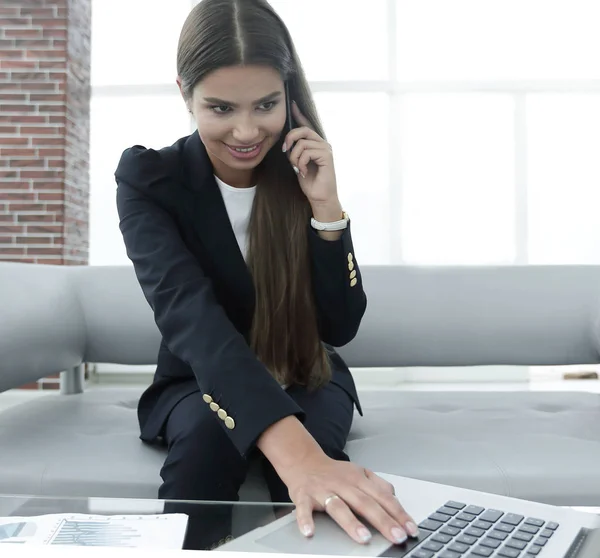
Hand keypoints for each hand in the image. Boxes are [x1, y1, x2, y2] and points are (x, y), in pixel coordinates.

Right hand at [280, 452, 419, 545]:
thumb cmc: (333, 472)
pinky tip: (309, 532)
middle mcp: (342, 484)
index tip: (410, 529)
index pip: (382, 497)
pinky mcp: (304, 496)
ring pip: (338, 506)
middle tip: (397, 536)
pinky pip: (304, 509)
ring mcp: (323, 490)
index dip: (398, 513)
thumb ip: (378, 484)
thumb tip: (394, 496)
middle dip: (383, 520)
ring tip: (364, 537)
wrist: (303, 461)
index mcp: (358, 478)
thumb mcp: (358, 472)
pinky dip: (305, 520)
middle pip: (365, 503)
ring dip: (351, 522)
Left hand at [283, 101, 337, 204]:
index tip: (292, 104)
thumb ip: (295, 151)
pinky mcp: (326, 155)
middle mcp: (322, 143)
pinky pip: (306, 152)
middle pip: (302, 130)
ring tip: (298, 168)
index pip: (307, 126)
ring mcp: (325, 148)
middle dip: (290, 139)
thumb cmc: (310, 182)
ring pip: (302, 143)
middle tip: (285, 150)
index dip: (299, 115)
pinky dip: (300, 163)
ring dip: (294, 158)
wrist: (319, 197)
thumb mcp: (298, 164)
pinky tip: (303, 172)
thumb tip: (287, 142)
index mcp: (315, 144)